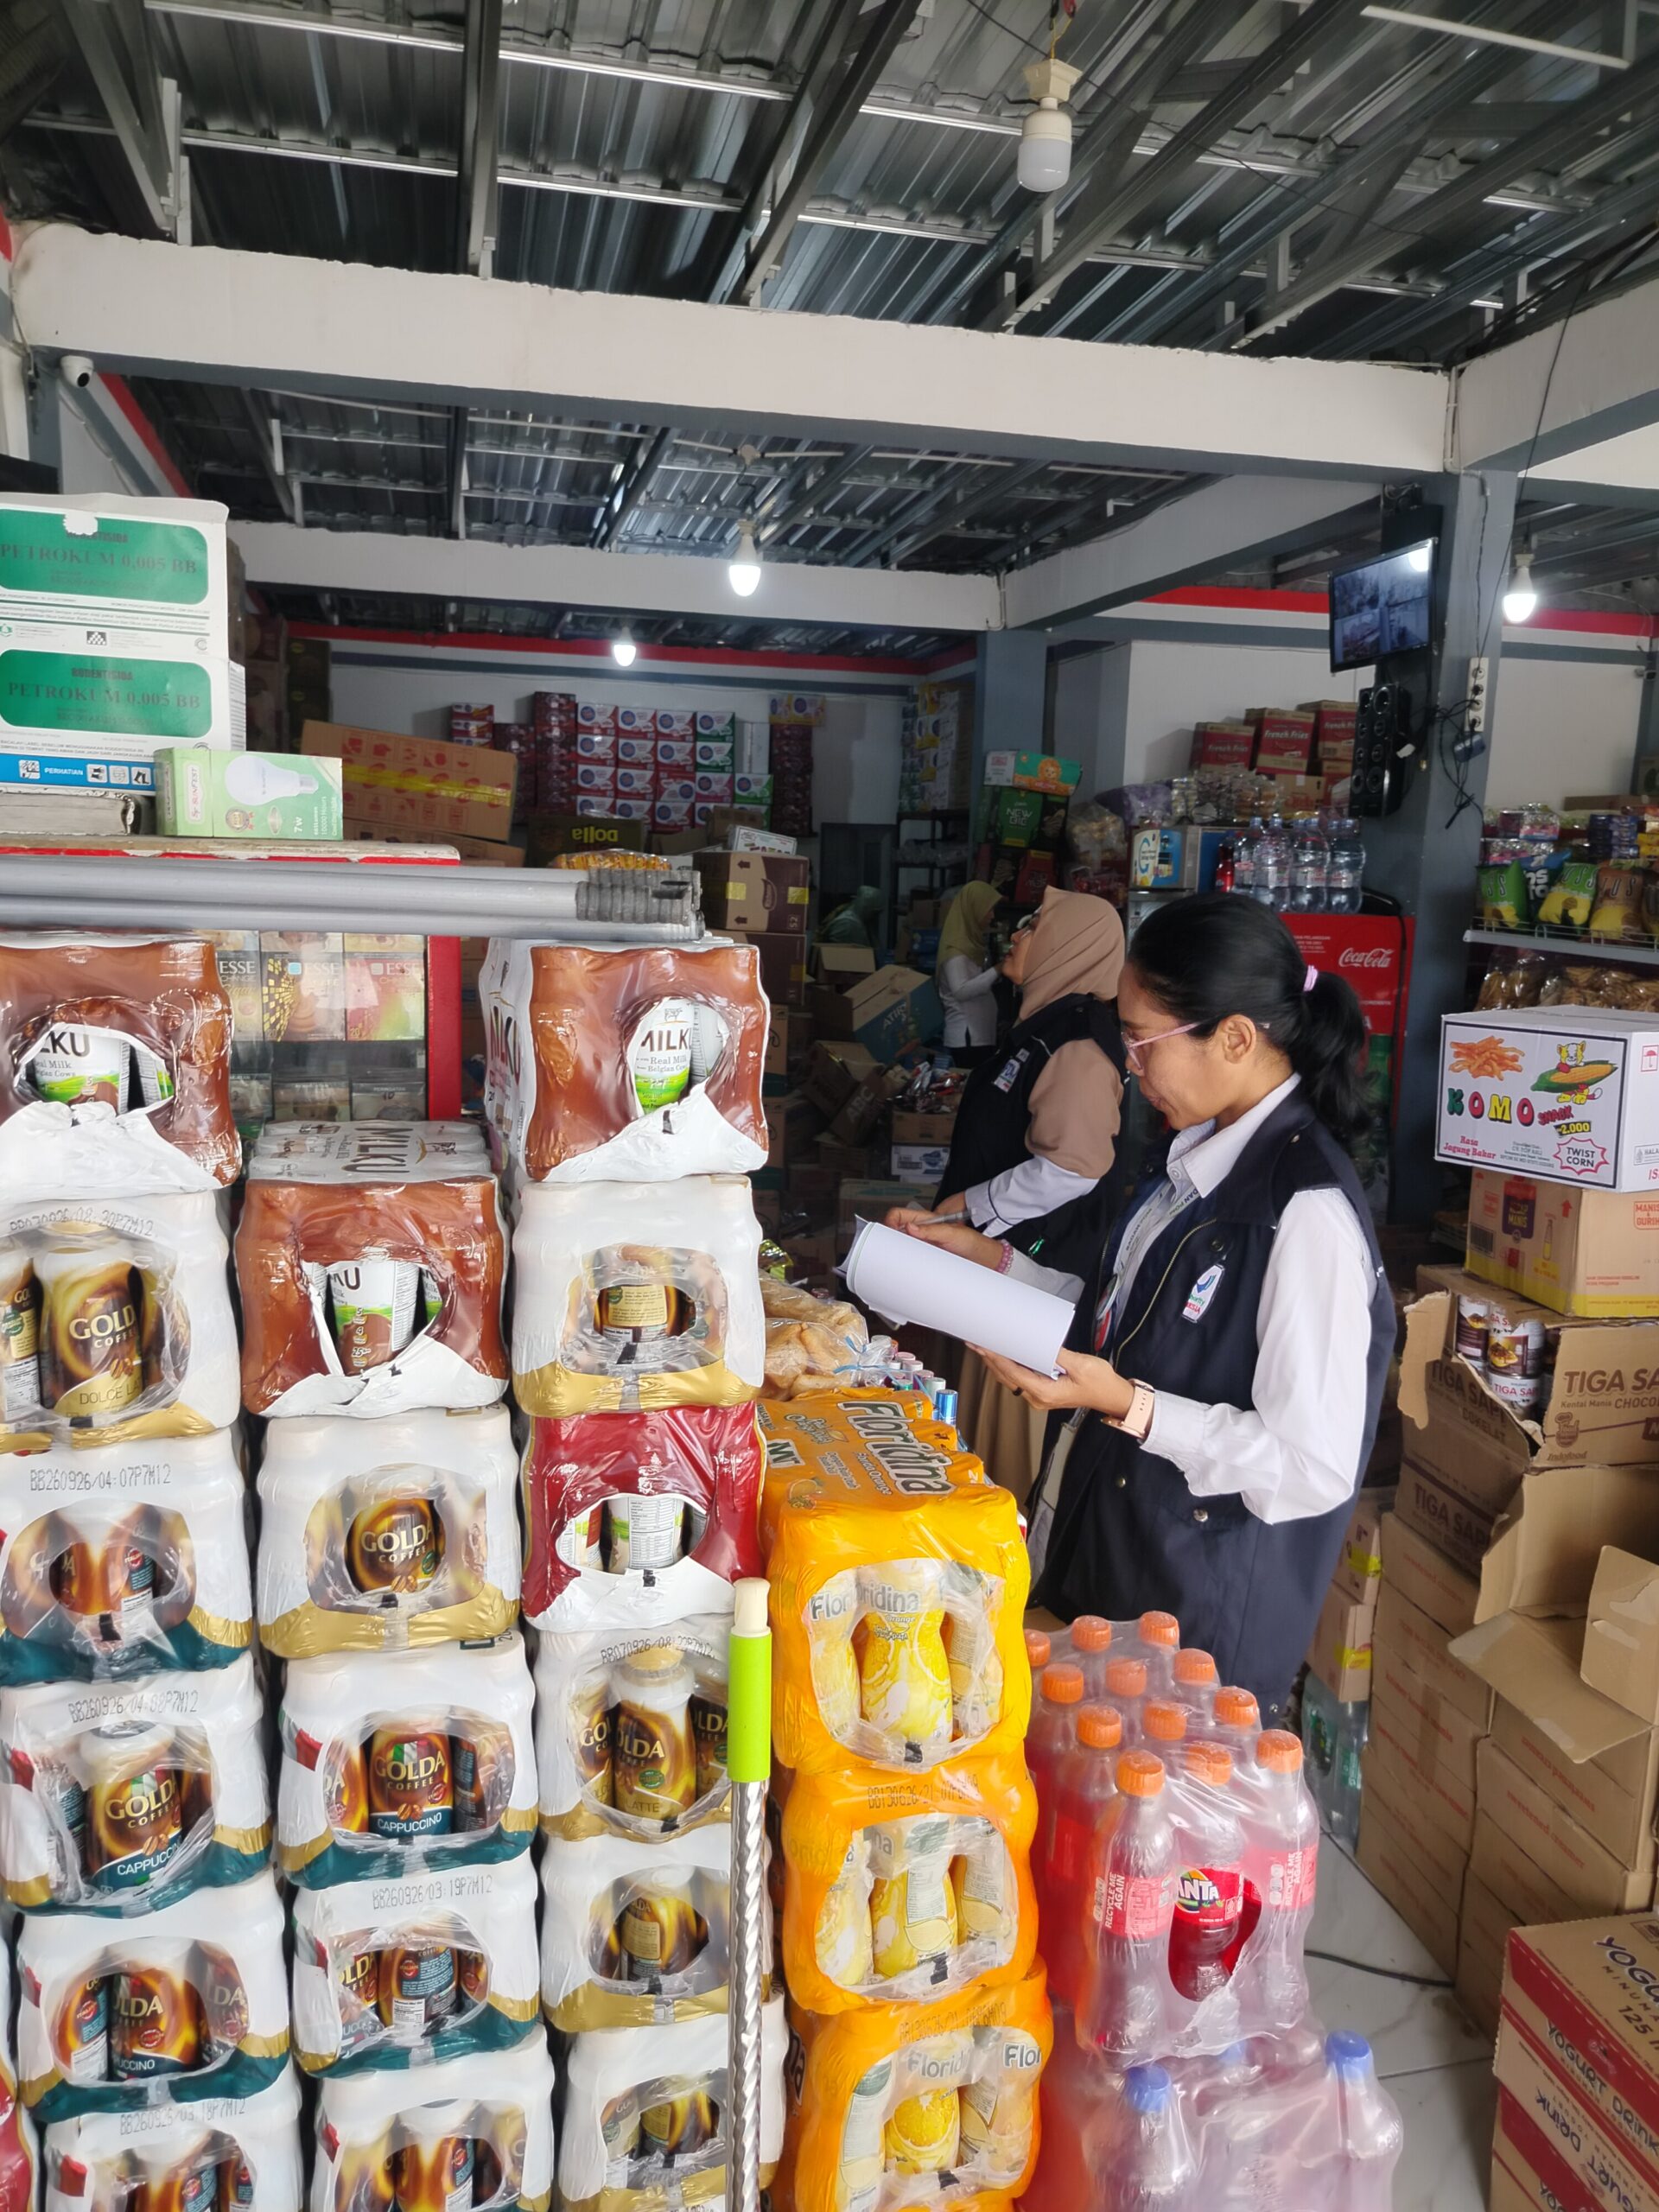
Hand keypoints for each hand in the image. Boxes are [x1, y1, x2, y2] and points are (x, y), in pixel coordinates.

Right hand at [884, 1210, 1005, 1269]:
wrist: (982, 1258)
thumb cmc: (971, 1242)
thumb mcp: (952, 1233)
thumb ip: (931, 1230)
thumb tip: (910, 1227)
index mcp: (925, 1220)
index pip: (899, 1214)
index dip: (890, 1220)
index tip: (889, 1232)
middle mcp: (921, 1232)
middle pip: (895, 1230)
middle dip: (889, 1237)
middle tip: (890, 1247)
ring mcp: (922, 1244)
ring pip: (900, 1245)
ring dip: (897, 1250)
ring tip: (898, 1256)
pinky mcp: (925, 1257)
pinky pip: (909, 1258)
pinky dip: (905, 1261)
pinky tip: (906, 1266)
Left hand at [972, 1346, 1137, 1419]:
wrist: (1112, 1396)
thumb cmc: (1101, 1383)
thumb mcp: (1081, 1365)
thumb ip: (1058, 1355)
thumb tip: (1040, 1344)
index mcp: (1045, 1392)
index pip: (1013, 1374)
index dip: (996, 1359)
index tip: (983, 1346)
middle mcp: (1038, 1397)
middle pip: (1007, 1377)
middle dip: (990, 1359)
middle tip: (975, 1341)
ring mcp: (1039, 1396)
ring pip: (1011, 1379)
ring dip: (996, 1363)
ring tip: (983, 1346)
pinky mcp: (1043, 1391)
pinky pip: (1019, 1379)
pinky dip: (1008, 1367)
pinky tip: (1003, 1356)